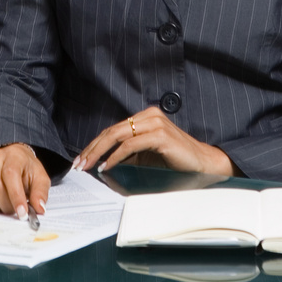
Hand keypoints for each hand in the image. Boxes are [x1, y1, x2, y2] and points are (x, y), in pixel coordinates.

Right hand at [0, 142, 49, 217]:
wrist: (13, 158)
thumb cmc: (25, 169)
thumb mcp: (39, 178)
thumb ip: (40, 193)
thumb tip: (39, 209)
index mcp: (12, 156)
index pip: (10, 175)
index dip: (16, 197)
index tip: (22, 213)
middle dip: (5, 204)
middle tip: (13, 208)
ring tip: (1, 203)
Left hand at [72, 106, 235, 175]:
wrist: (202, 164)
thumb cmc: (175, 161)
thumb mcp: (146, 155)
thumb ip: (127, 153)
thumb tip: (102, 161)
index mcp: (145, 117)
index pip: (113, 130)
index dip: (95, 144)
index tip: (81, 158)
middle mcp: (149, 116)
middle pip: (112, 131)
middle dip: (92, 148)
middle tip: (79, 163)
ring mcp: (155, 123)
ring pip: (118, 136)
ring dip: (99, 152)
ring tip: (88, 165)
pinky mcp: (160, 135)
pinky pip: (130, 145)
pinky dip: (115, 157)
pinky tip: (106, 166)